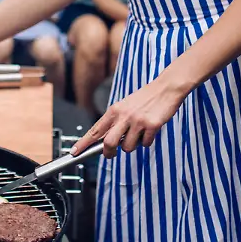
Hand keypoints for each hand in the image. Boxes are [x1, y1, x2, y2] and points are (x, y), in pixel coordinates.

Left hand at [72, 76, 187, 158]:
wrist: (166, 88)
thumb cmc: (145, 98)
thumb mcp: (125, 106)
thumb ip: (116, 122)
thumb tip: (106, 141)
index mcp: (115, 110)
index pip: (95, 130)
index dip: (83, 143)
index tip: (74, 152)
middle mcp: (124, 115)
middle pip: (108, 143)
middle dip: (108, 153)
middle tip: (111, 154)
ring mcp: (137, 121)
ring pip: (127, 147)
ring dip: (132, 145)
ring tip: (138, 134)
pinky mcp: (151, 125)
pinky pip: (145, 144)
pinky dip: (147, 141)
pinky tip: (150, 130)